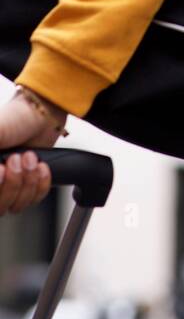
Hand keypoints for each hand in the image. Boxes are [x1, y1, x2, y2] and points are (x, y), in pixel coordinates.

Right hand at [0, 93, 60, 214]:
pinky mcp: (28, 185)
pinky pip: (33, 200)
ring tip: (31, 157)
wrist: (44, 112)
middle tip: (20, 158)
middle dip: (13, 182)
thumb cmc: (14, 118)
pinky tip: (41, 166)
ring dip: (28, 182)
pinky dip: (40, 185)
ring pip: (16, 205)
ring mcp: (10, 184)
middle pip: (0, 206)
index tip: (1, 169)